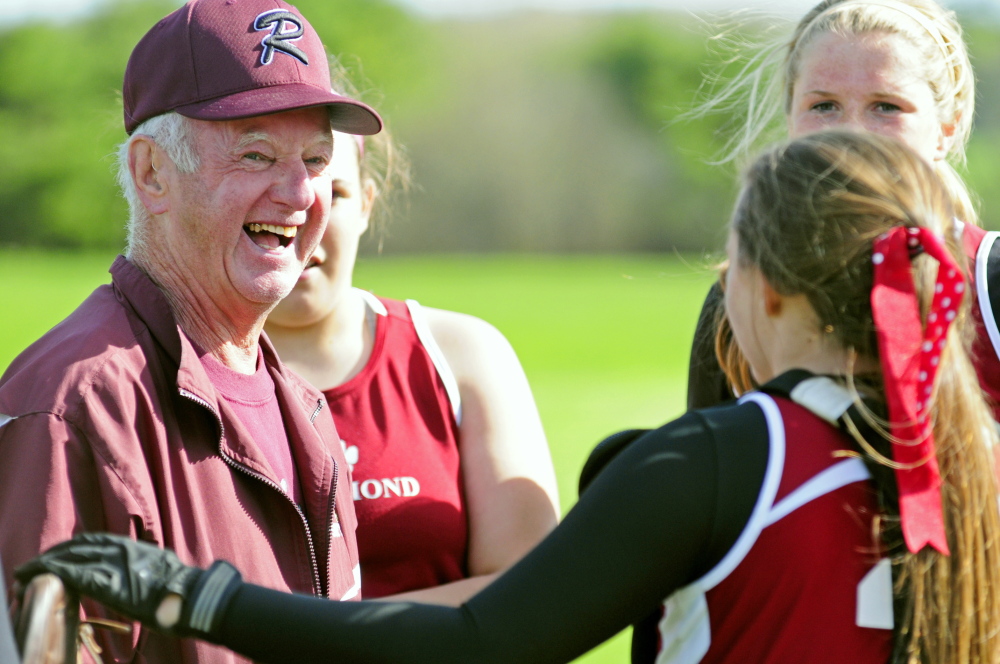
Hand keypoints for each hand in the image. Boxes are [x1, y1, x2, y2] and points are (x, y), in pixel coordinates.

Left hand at [14, 533, 241, 638]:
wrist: (191, 598)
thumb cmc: (184, 592)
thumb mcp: (165, 571)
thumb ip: (147, 568)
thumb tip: (145, 574)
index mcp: (136, 548)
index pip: (97, 541)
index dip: (76, 546)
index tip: (63, 553)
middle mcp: (122, 550)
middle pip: (80, 545)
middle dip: (57, 553)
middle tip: (39, 562)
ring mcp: (114, 564)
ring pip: (71, 556)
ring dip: (47, 561)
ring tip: (29, 568)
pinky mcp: (106, 582)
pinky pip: (71, 572)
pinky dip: (50, 571)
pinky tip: (36, 573)